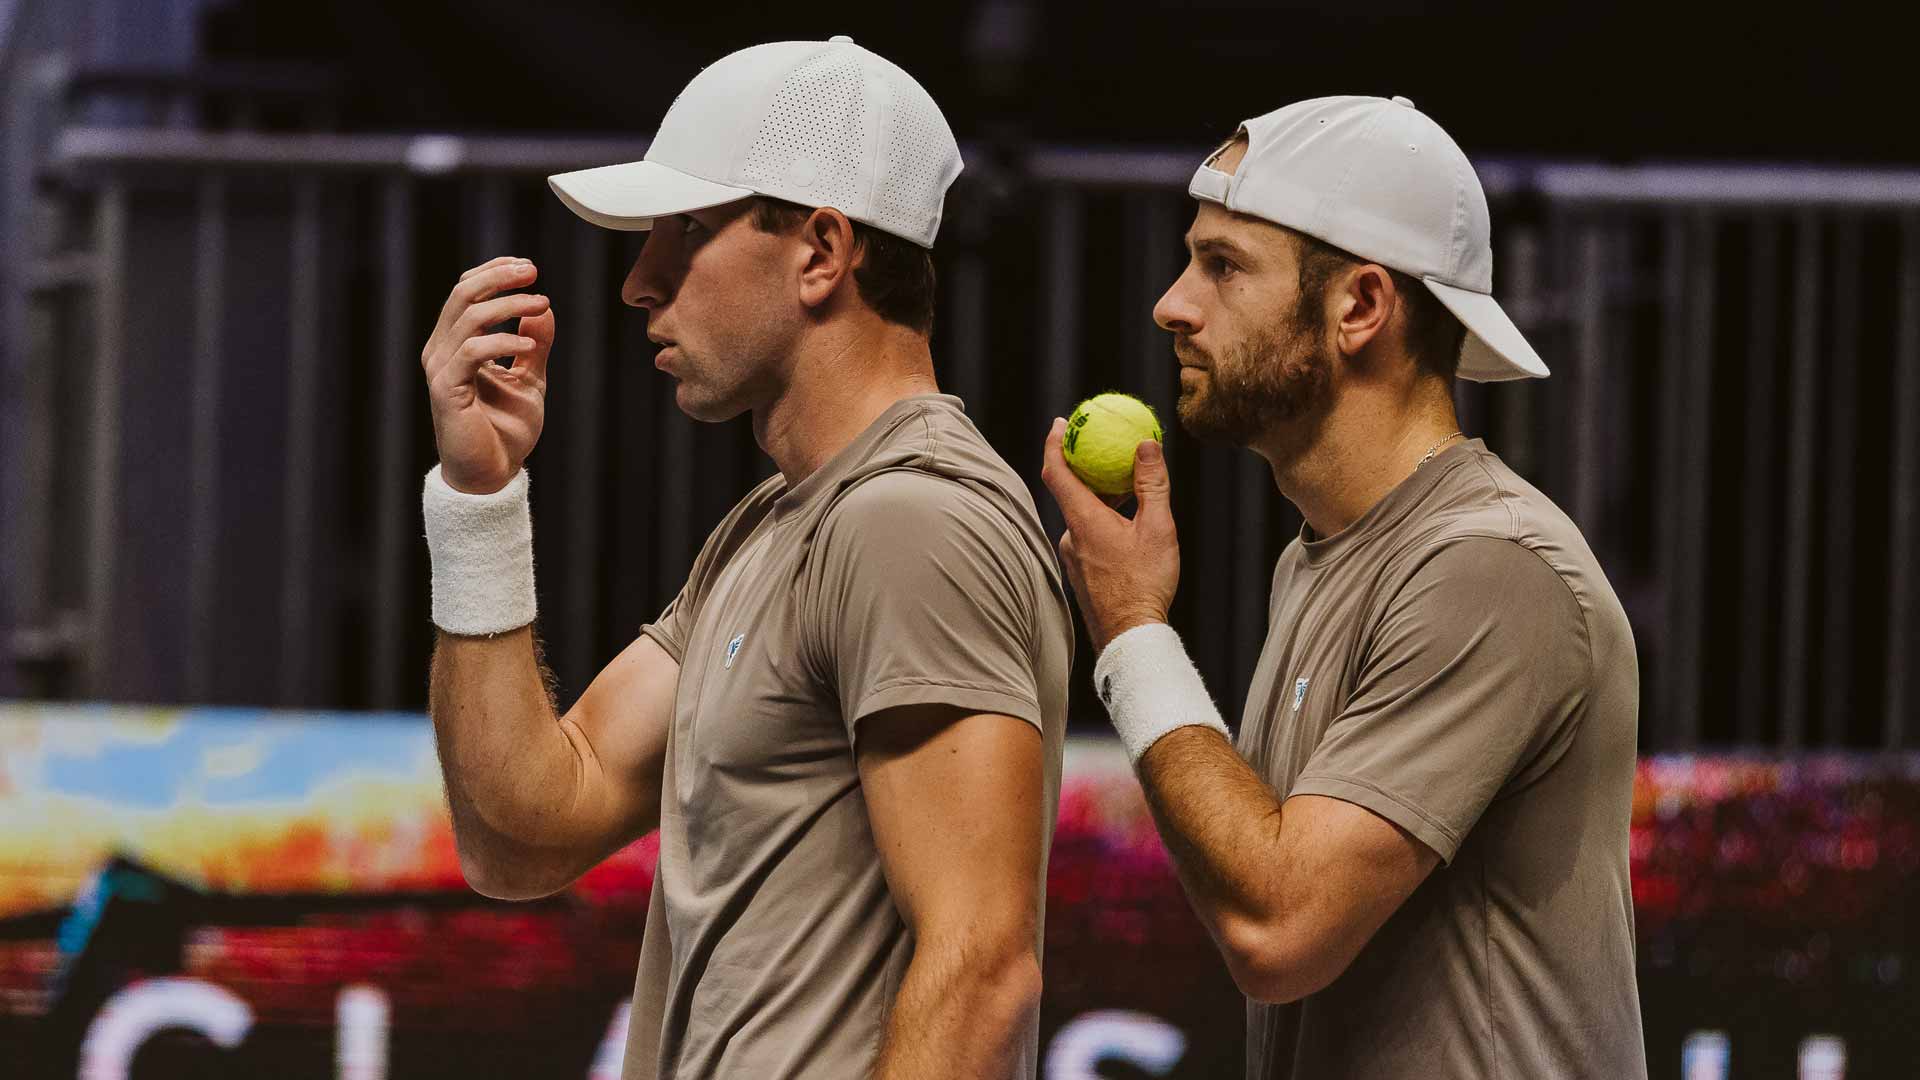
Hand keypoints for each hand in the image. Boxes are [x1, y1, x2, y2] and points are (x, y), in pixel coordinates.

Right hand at [421, 256, 555, 493]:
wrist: (493, 475)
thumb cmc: (506, 429)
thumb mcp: (530, 378)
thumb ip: (535, 344)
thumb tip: (544, 307)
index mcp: (455, 343)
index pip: (466, 292)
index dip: (494, 272)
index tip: (528, 266)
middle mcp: (441, 350)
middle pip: (463, 294)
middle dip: (499, 277)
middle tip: (533, 272)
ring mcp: (441, 369)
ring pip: (468, 316)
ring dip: (509, 305)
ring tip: (541, 305)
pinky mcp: (447, 389)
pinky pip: (472, 351)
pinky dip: (503, 341)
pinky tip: (528, 345)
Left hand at [1038, 418, 1180, 652]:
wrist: (1131, 637)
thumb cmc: (1145, 584)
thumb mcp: (1157, 527)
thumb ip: (1151, 484)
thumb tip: (1146, 445)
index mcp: (1083, 520)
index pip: (1057, 472)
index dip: (1055, 443)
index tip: (1062, 423)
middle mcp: (1071, 537)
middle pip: (1071, 493)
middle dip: (1087, 469)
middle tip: (1104, 449)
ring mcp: (1073, 558)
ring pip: (1082, 517)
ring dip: (1100, 499)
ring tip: (1128, 489)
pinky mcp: (1080, 574)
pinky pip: (1088, 536)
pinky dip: (1102, 522)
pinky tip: (1127, 527)